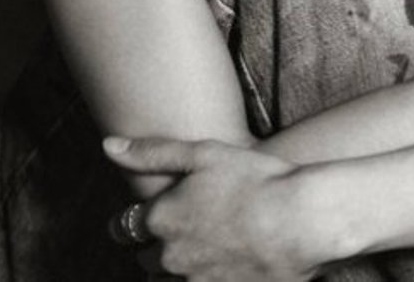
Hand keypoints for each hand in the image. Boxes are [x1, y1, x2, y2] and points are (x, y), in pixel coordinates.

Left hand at [103, 136, 325, 281]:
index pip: (125, 228)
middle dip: (159, 249)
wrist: (304, 219)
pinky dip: (205, 278)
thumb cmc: (257, 180)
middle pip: (146, 261)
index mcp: (162, 219)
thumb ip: (153, 152)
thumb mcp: (204, 153)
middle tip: (191, 231)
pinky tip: (223, 267)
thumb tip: (109, 145)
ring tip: (209, 252)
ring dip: (180, 270)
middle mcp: (171, 257)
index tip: (154, 216)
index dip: (138, 221)